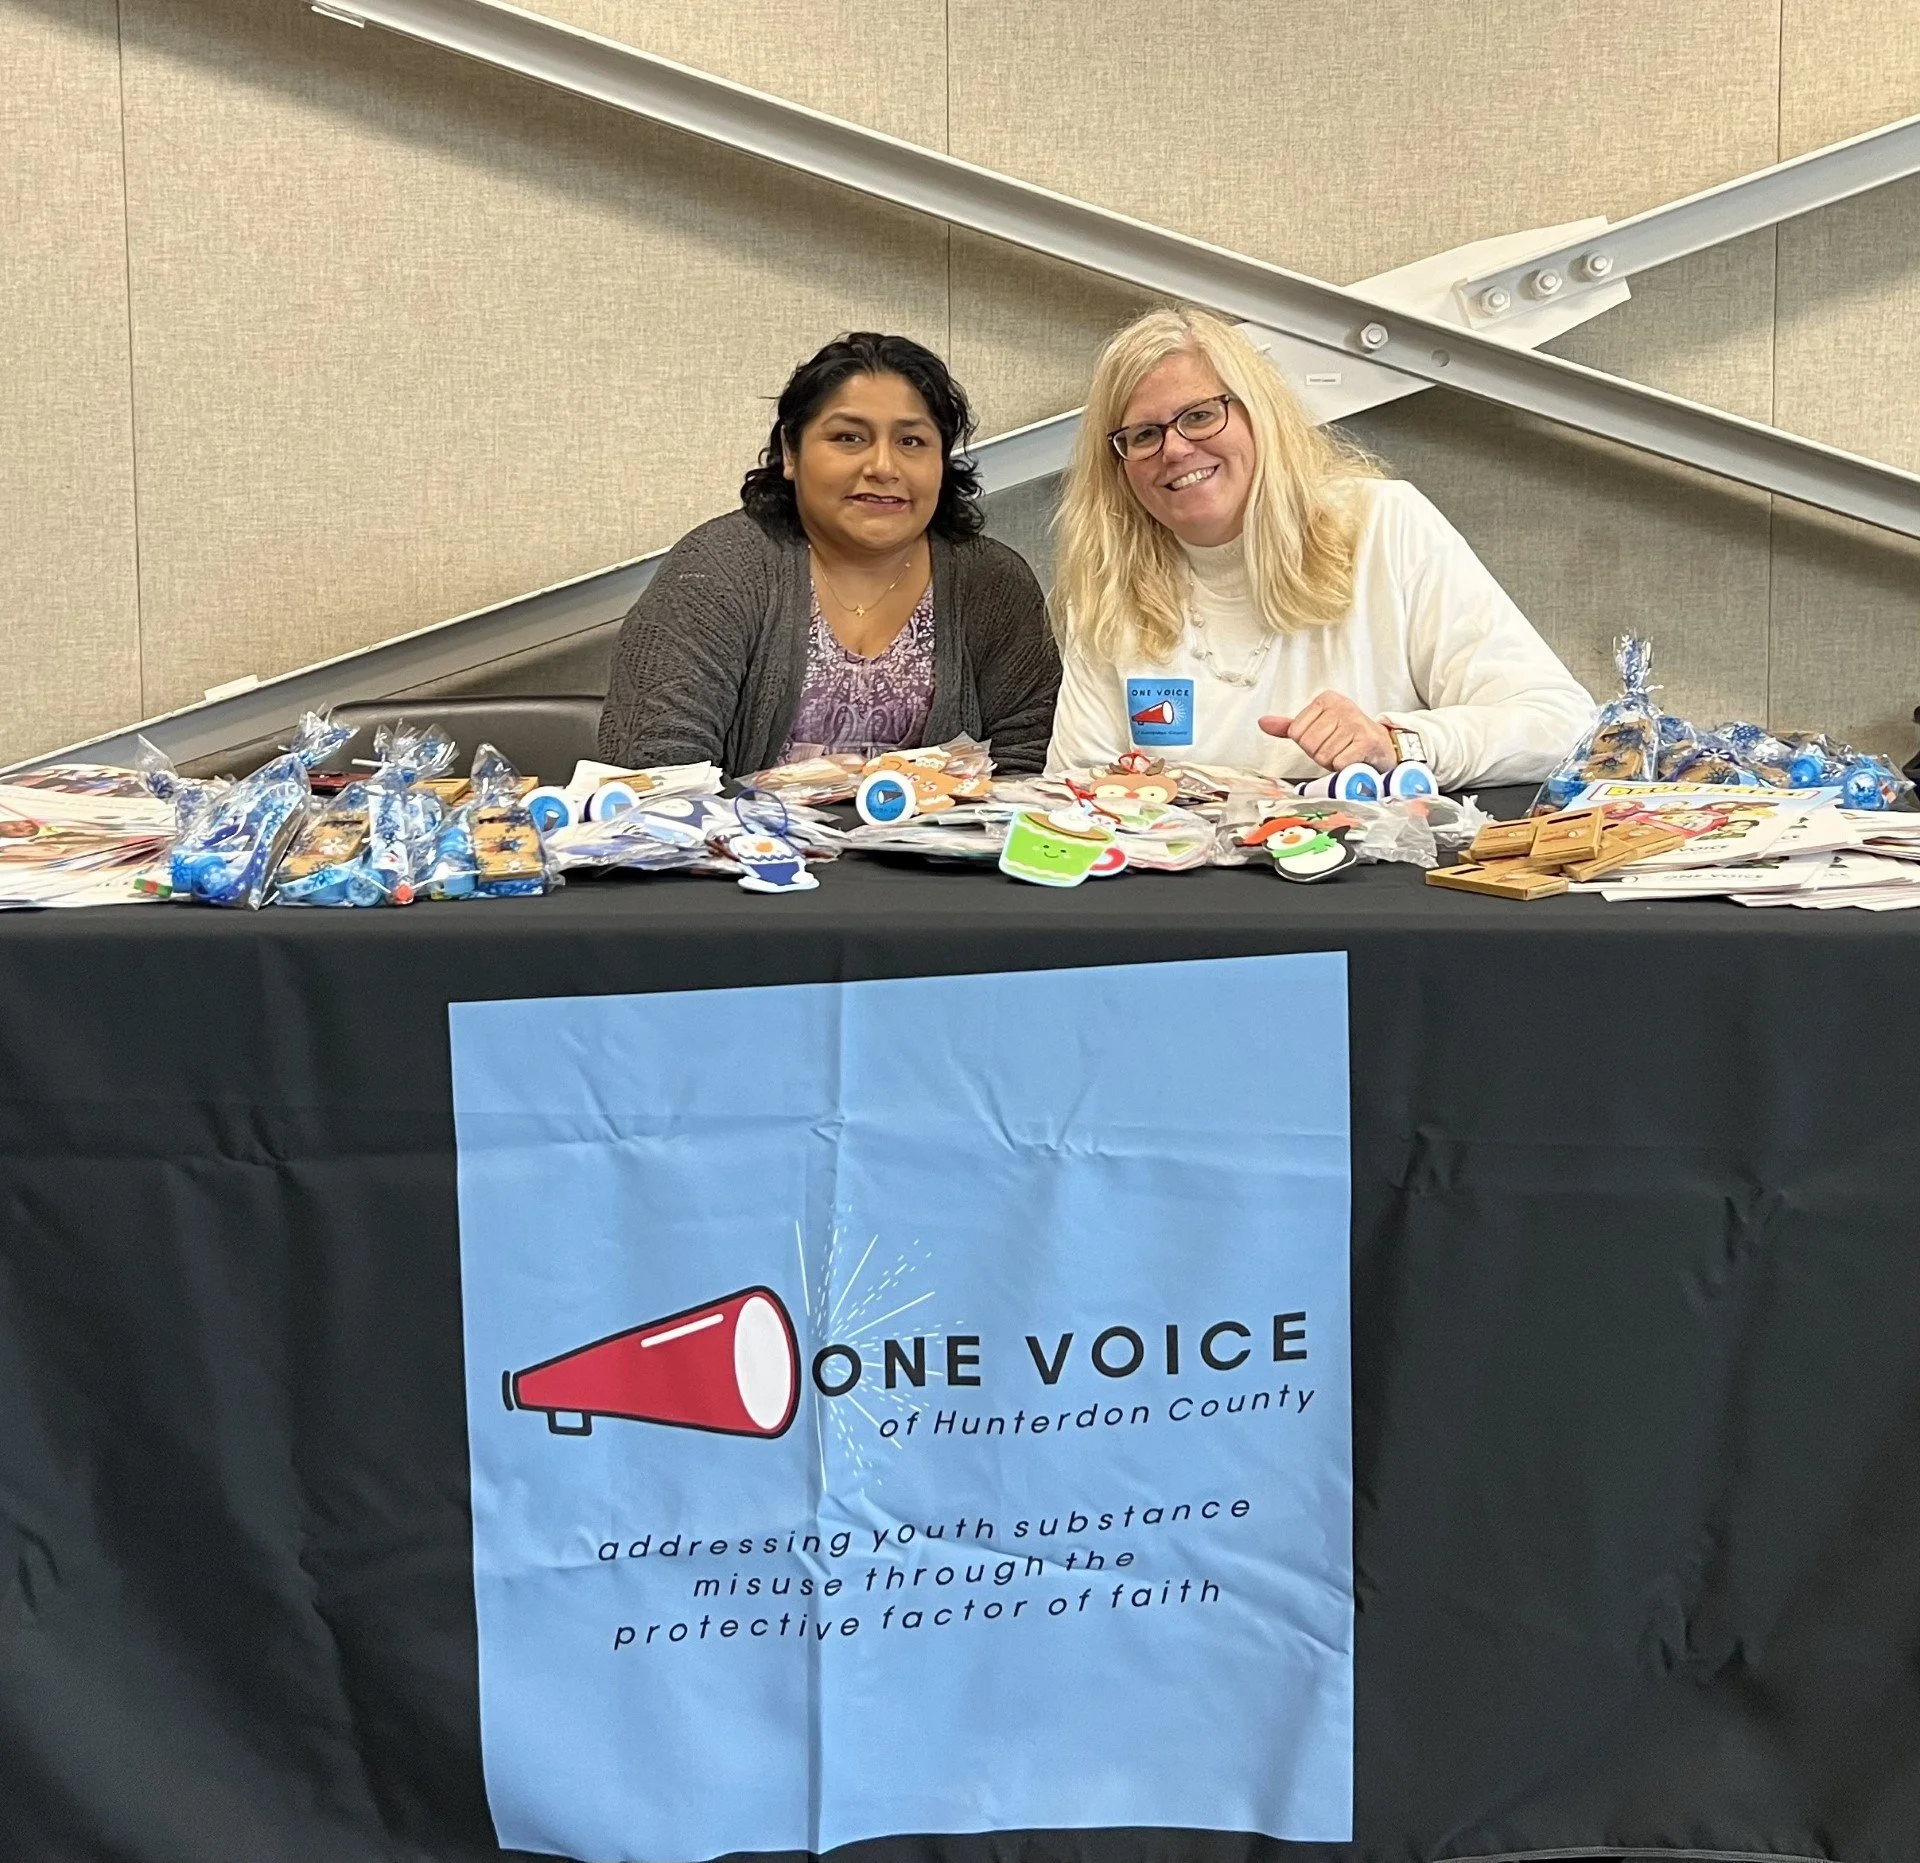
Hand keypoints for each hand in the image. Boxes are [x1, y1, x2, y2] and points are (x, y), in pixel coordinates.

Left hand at [1258, 692, 1394, 771]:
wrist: (1381, 747)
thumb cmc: (1346, 739)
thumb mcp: (1317, 728)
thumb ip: (1289, 726)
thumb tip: (1263, 722)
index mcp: (1325, 700)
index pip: (1296, 732)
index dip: (1308, 744)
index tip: (1326, 739)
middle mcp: (1341, 706)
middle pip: (1308, 744)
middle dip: (1320, 754)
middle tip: (1337, 749)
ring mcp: (1355, 721)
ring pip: (1323, 755)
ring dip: (1333, 762)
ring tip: (1346, 753)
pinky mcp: (1366, 739)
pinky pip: (1339, 762)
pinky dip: (1344, 767)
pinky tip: (1354, 759)